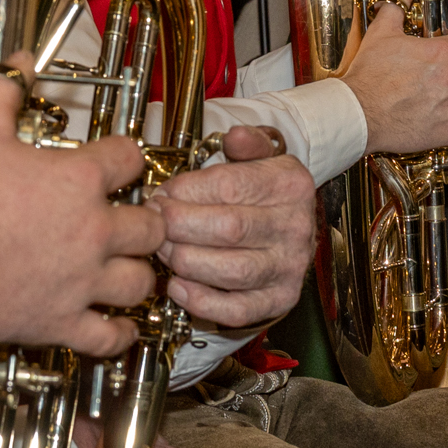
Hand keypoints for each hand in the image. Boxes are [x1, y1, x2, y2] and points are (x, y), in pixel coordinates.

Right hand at [0, 56, 164, 356]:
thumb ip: (2, 91)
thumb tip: (18, 63)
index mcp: (77, 181)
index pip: (130, 159)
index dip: (126, 157)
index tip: (118, 164)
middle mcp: (93, 231)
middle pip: (151, 226)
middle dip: (146, 220)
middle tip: (133, 219)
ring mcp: (82, 281)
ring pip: (141, 282)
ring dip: (139, 273)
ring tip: (127, 267)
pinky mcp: (64, 321)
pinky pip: (111, 336)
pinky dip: (120, 333)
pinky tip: (118, 325)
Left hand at [153, 126, 314, 329]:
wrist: (293, 218)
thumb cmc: (265, 187)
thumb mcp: (262, 153)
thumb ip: (248, 141)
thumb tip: (236, 137)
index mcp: (290, 184)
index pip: (229, 187)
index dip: (185, 192)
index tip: (160, 194)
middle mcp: (296, 227)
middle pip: (229, 229)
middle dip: (179, 227)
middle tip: (152, 223)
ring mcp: (290, 267)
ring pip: (232, 271)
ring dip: (186, 261)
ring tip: (161, 249)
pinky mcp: (280, 299)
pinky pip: (239, 310)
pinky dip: (203, 302)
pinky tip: (177, 285)